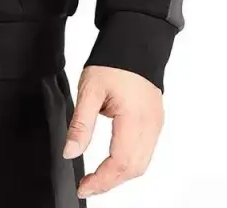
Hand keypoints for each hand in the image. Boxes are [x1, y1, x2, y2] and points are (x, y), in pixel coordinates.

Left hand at [63, 65, 163, 198]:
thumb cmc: (114, 61)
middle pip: (134, 169)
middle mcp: (151, 125)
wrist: (135, 39)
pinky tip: (113, 161)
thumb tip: (70, 152)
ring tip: (97, 177)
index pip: (120, 163)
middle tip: (87, 186)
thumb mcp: (89, 90)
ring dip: (120, 175)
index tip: (83, 187)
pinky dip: (129, 162)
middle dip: (110, 182)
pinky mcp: (155, 120)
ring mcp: (156, 123)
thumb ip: (81, 124)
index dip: (101, 181)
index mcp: (135, 119)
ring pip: (141, 163)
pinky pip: (145, 151)